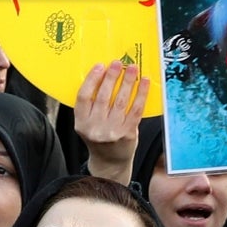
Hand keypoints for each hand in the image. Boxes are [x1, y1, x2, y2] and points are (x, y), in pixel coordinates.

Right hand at [73, 61, 146, 180]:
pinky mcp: (128, 134)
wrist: (110, 163)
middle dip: (112, 77)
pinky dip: (141, 94)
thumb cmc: (100, 138)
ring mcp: (112, 132)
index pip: (83, 97)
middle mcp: (95, 128)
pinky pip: (135, 110)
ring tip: (132, 68)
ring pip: (120, 101)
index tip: (100, 66)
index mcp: (81, 123)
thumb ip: (91, 106)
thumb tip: (104, 76)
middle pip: (103, 96)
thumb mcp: (87, 124)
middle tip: (118, 63)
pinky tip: (144, 83)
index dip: (92, 80)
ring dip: (128, 82)